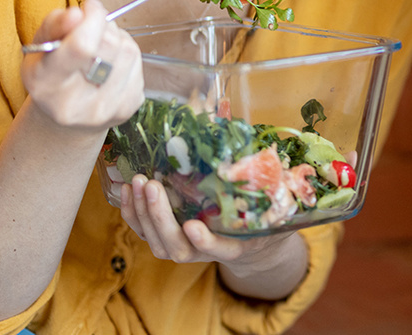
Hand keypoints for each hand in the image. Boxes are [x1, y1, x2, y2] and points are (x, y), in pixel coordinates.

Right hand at [21, 0, 143, 129]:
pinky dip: (127, 55)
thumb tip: (77, 14)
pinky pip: (138, 64)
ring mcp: (105, 109)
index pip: (82, 47)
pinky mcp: (128, 108)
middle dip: (104, 26)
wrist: (64, 115)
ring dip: (118, 39)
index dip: (92, 19)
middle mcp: (75, 104)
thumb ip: (55, 24)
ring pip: (128, 51)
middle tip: (91, 28)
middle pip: (109, 45)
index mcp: (45, 85)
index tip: (89, 7)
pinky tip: (111, 63)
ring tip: (100, 47)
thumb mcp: (40, 45)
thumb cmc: (50, 72)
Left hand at [119, 175, 307, 295]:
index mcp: (234, 246)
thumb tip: (285, 158)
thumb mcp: (276, 209)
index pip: (219, 250)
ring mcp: (181, 248)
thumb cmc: (261, 220)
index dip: (205, 242)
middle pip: (176, 245)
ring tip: (138, 182)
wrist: (248, 244)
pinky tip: (127, 189)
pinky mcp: (166, 238)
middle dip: (161, 217)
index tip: (193, 226)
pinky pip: (142, 231)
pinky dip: (131, 212)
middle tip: (154, 186)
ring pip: (155, 240)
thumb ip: (278, 193)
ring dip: (142, 213)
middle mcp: (203, 253)